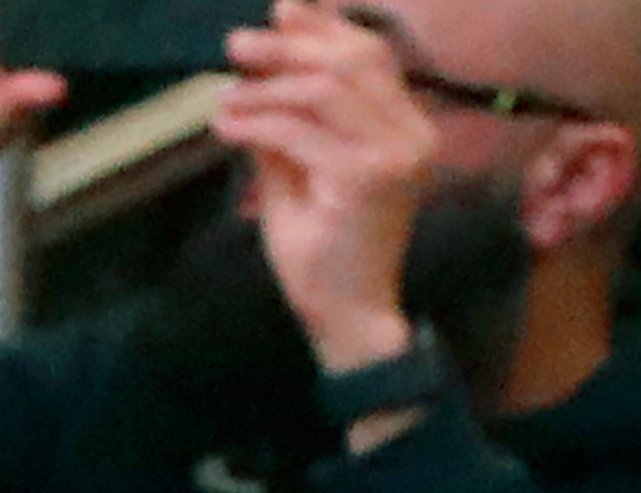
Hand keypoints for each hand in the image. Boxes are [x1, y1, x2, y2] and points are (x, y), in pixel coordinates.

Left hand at [210, 1, 437, 374]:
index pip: (371, 54)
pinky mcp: (368, 180)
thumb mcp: (302, 157)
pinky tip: (227, 127)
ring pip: (324, 89)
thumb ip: (293, 105)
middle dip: (286, 47)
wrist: (345, 313)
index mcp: (410, 127)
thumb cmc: (325, 244)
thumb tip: (269, 43)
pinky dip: (256, 122)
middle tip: (236, 48)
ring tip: (226, 98)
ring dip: (265, 87)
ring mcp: (397, 158)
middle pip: (349, 60)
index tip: (277, 13)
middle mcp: (415, 137)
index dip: (321, 27)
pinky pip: (300, 130)